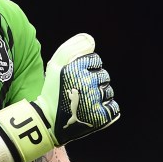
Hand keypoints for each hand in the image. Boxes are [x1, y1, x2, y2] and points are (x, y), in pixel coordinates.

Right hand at [0, 33, 119, 161]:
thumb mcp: (54, 64)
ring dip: (100, 95)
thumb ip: (71, 47)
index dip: (87, 68)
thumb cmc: (52, 91)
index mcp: (76, 69)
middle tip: (80, 92)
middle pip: (104, 75)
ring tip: (84, 102)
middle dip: (94, 82)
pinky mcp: (101, 116)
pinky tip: (92, 111)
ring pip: (109, 91)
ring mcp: (95, 100)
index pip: (96, 60)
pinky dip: (106, 109)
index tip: (77, 78)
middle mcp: (86, 83)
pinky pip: (113, 107)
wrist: (48, 121)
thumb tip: (92, 40)